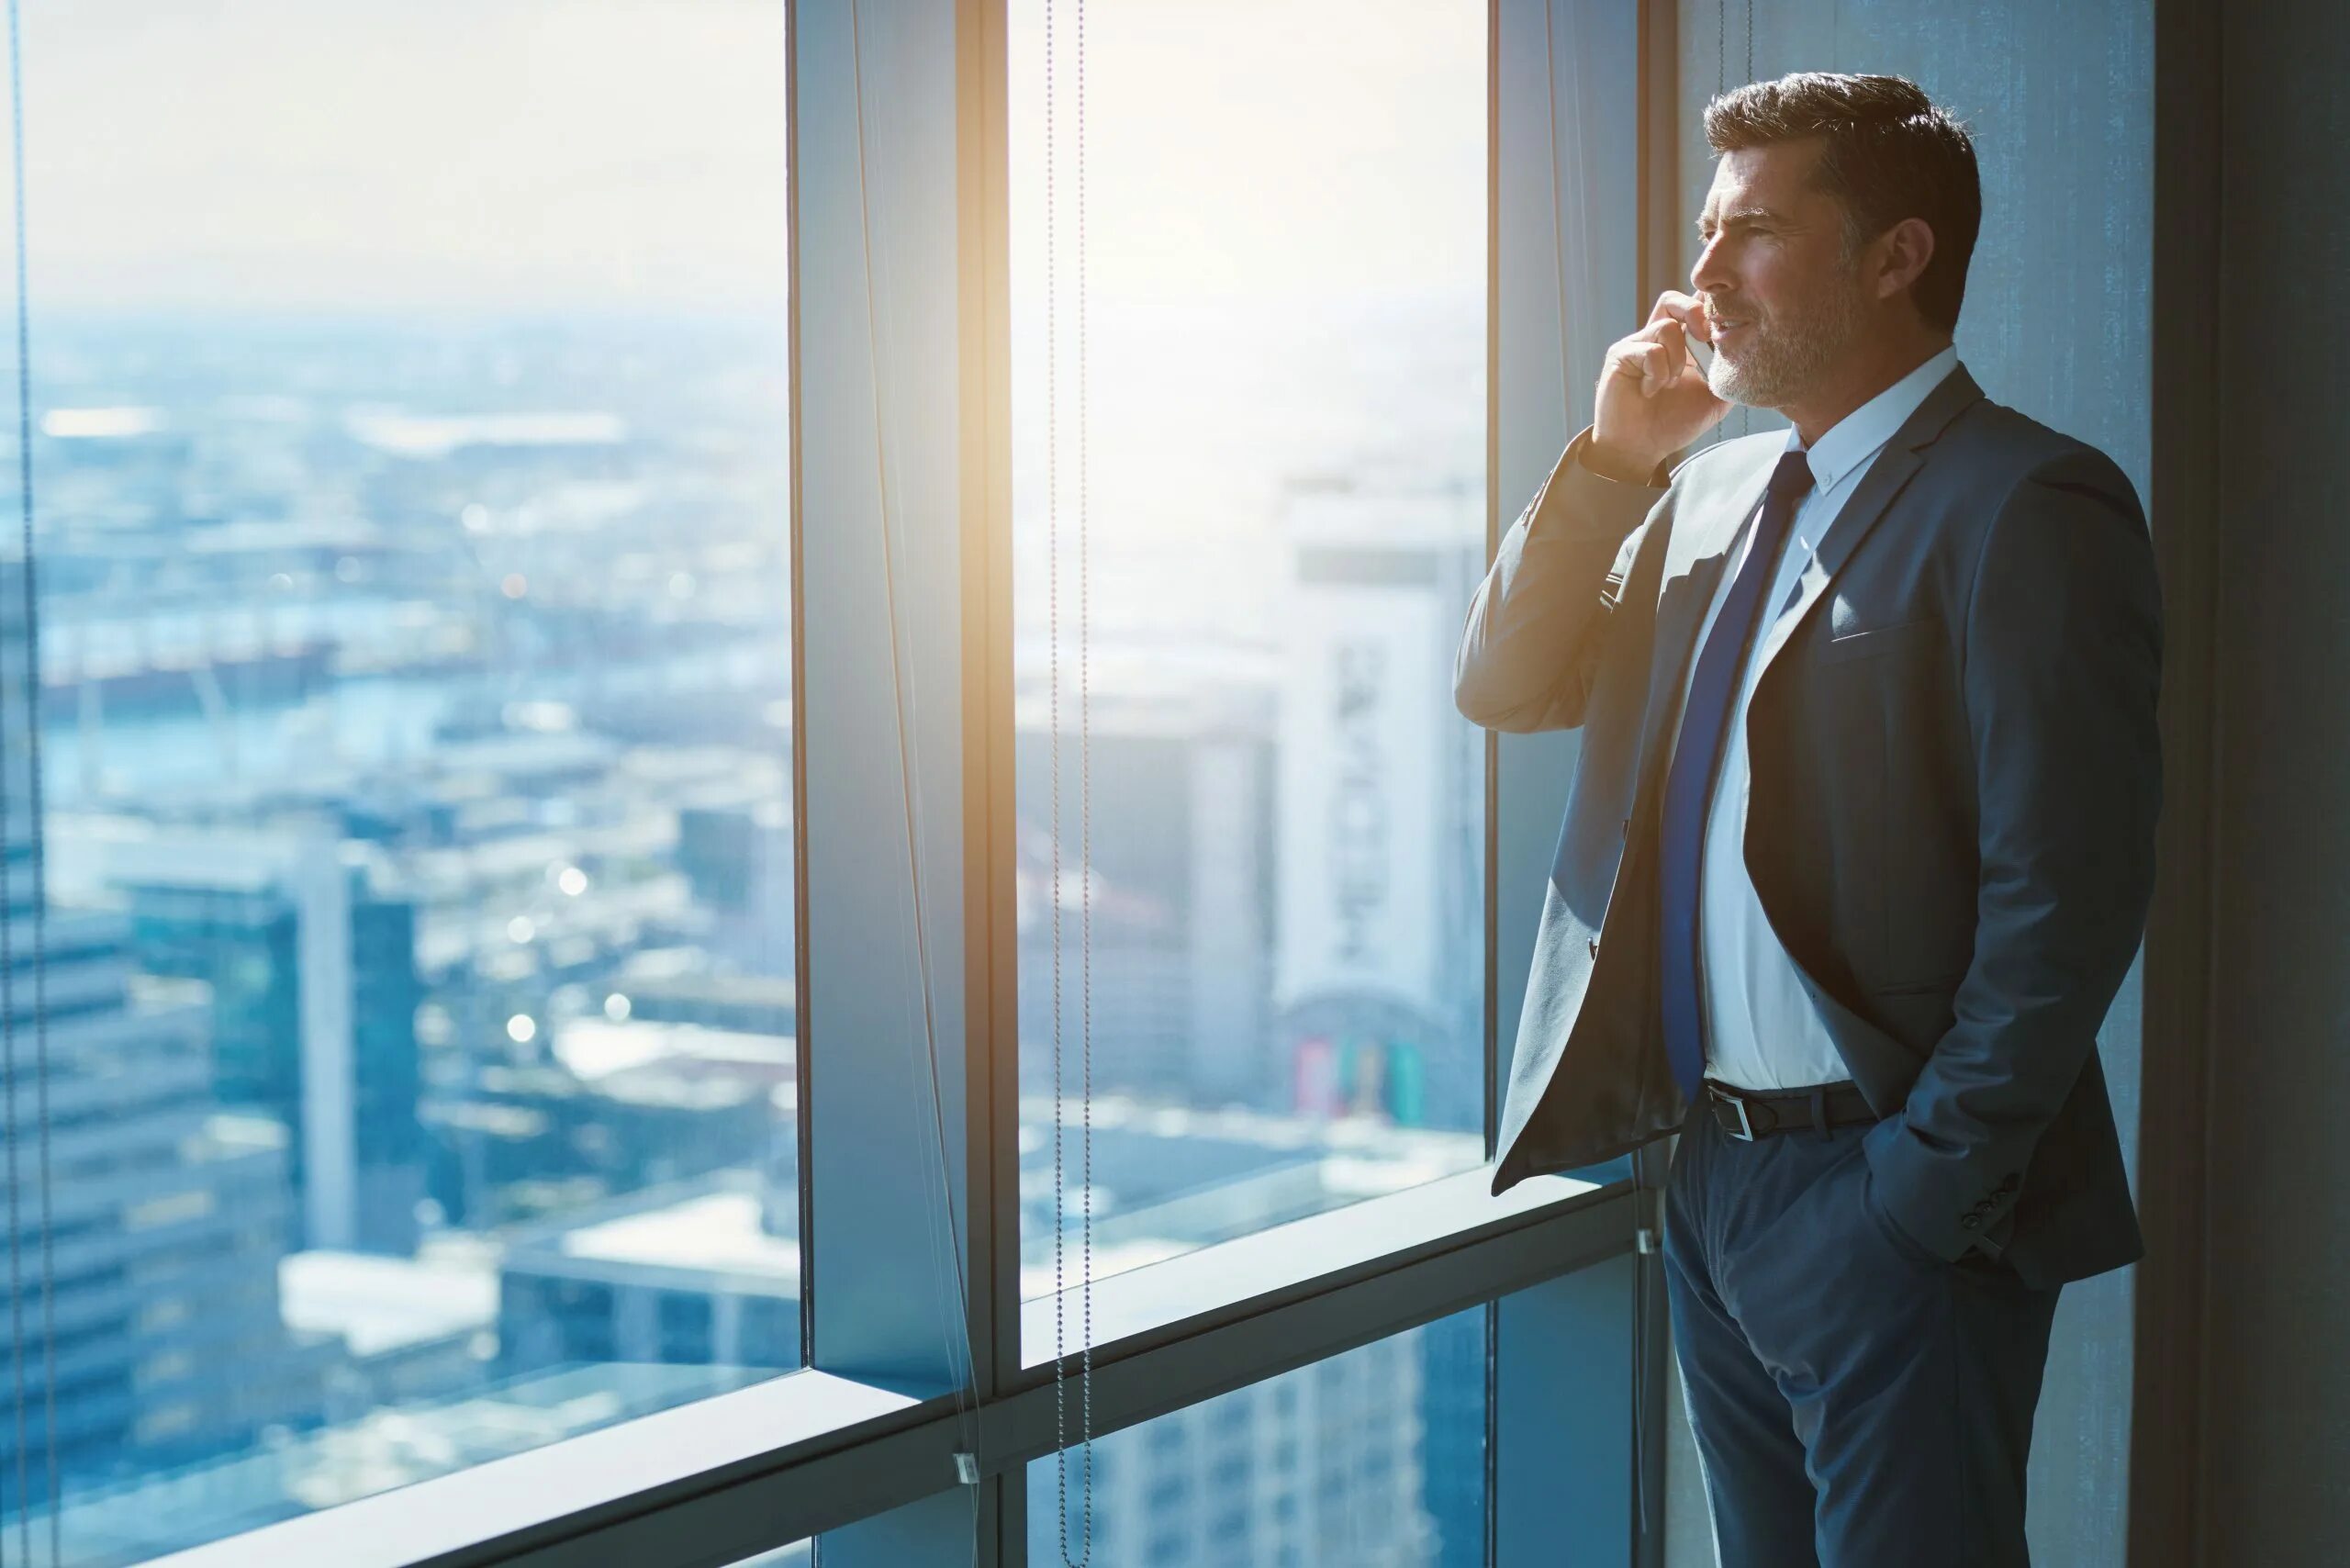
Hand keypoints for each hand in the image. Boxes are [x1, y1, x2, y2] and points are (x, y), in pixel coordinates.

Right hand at [1590, 291, 1731, 477]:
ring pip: (1666, 327)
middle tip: (1705, 337)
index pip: (1693, 308)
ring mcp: (1636, 345)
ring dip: (1677, 359)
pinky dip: (1658, 373)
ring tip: (1670, 384)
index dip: (1710, 308)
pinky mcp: (1620, 355)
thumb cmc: (1671, 424)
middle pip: (1673, 299)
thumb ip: (1728, 376)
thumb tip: (1750, 356)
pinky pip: (1650, 351)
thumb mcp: (1712, 399)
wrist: (1638, 449)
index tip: (1725, 328)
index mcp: (1679, 345)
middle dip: (1695, 312)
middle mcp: (1655, 340)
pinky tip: (1652, 391)